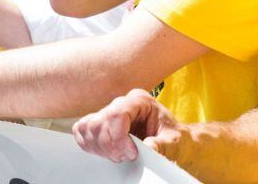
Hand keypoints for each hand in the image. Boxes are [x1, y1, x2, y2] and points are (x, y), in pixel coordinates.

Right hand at [73, 89, 188, 164]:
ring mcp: (110, 112)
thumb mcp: (175, 142)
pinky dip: (89, 144)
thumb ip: (163, 144)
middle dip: (110, 146)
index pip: (116, 114)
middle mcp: (122, 103)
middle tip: (126, 157)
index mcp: (140, 100)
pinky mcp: (101, 123)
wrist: (175, 142)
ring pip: (88, 127)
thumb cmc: (175, 139)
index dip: (119, 138)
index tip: (131, 154)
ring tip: (118, 155)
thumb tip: (148, 147)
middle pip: (100, 122)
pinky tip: (106, 152)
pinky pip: (82, 130)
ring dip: (100, 147)